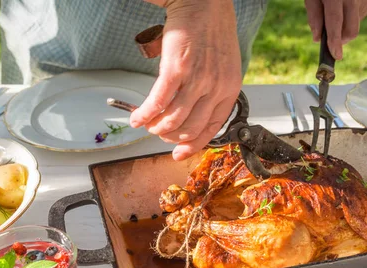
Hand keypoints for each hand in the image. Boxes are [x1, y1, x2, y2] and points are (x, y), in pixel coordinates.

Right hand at [131, 0, 241, 160]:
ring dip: (156, 127)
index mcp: (230, 90)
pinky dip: (145, 114)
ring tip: (147, 124)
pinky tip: (136, 117)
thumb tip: (194, 116)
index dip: (192, 146)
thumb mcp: (223, 67)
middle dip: (170, 137)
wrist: (203, 3)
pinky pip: (158, 103)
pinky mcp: (177, 69)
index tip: (178, 153)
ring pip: (173, 120)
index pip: (211, 129)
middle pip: (189, 128)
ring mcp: (197, 79)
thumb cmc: (211, 32)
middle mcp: (216, 88)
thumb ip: (214, 91)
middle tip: (159, 133)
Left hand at [305, 0, 366, 59]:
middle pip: (351, 30)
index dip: (335, 41)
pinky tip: (344, 8)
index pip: (335, 22)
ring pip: (355, 26)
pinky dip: (350, 19)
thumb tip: (317, 39)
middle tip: (331, 41)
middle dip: (341, 40)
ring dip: (344, 27)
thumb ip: (314, 16)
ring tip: (335, 12)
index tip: (336, 55)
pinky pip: (359, 18)